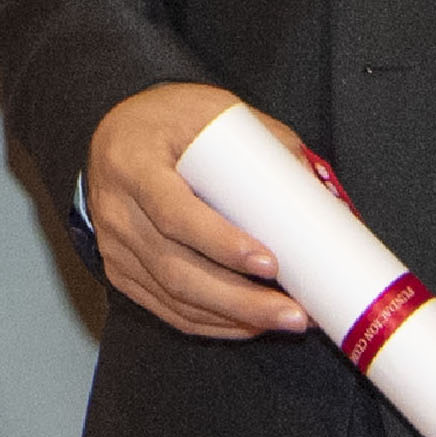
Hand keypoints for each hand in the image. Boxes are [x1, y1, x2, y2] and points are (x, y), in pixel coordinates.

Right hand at [84, 81, 311, 341]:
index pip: (173, 213)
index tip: (269, 262)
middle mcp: (116, 209)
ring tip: (284, 320)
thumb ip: (264, 144)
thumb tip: (321, 193)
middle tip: (293, 312)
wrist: (114, 133)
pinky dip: (210, 323)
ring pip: (174, 296)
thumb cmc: (169, 120)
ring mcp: (114, 245)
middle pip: (176, 268)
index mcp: (134, 162)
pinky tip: (247, 325)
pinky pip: (165, 308)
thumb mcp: (211, 111)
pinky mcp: (121, 270)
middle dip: (240, 299)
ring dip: (233, 317)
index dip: (221, 244)